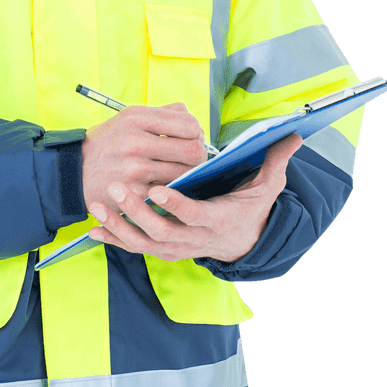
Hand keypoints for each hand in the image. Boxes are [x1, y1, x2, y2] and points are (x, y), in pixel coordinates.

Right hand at [81, 102, 207, 213]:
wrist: (73, 171)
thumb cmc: (108, 143)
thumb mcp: (128, 118)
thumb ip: (163, 115)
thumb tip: (195, 123)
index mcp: (137, 118)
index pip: (189, 125)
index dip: (196, 134)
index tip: (191, 139)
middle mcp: (136, 141)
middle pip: (193, 151)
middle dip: (199, 157)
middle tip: (191, 160)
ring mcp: (135, 168)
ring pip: (185, 173)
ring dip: (187, 175)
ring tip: (177, 172)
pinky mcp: (134, 192)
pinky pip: (169, 192)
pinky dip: (171, 190)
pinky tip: (164, 187)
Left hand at [87, 132, 302, 263]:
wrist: (241, 244)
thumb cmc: (249, 210)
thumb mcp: (265, 189)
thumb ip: (274, 162)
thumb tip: (293, 135)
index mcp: (216, 221)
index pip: (194, 216)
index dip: (177, 205)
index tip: (158, 189)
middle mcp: (193, 240)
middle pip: (161, 232)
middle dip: (136, 212)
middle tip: (115, 188)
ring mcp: (175, 248)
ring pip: (143, 243)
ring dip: (119, 225)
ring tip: (98, 205)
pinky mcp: (162, 251)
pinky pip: (134, 247)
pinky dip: (114, 238)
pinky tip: (93, 227)